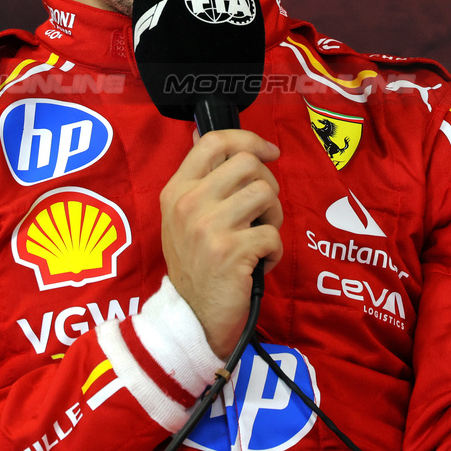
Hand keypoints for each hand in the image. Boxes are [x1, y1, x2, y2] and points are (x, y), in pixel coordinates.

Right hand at [159, 129, 283, 358]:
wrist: (191, 315)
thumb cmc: (194, 263)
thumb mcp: (181, 216)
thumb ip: (196, 179)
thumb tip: (202, 135)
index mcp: (177, 189)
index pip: (213, 141)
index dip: (249, 139)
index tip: (269, 152)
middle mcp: (189, 203)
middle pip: (248, 164)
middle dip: (267, 184)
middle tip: (261, 211)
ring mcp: (209, 226)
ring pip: (266, 194)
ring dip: (273, 217)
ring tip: (258, 237)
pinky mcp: (231, 251)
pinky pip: (273, 235)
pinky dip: (274, 251)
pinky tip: (258, 263)